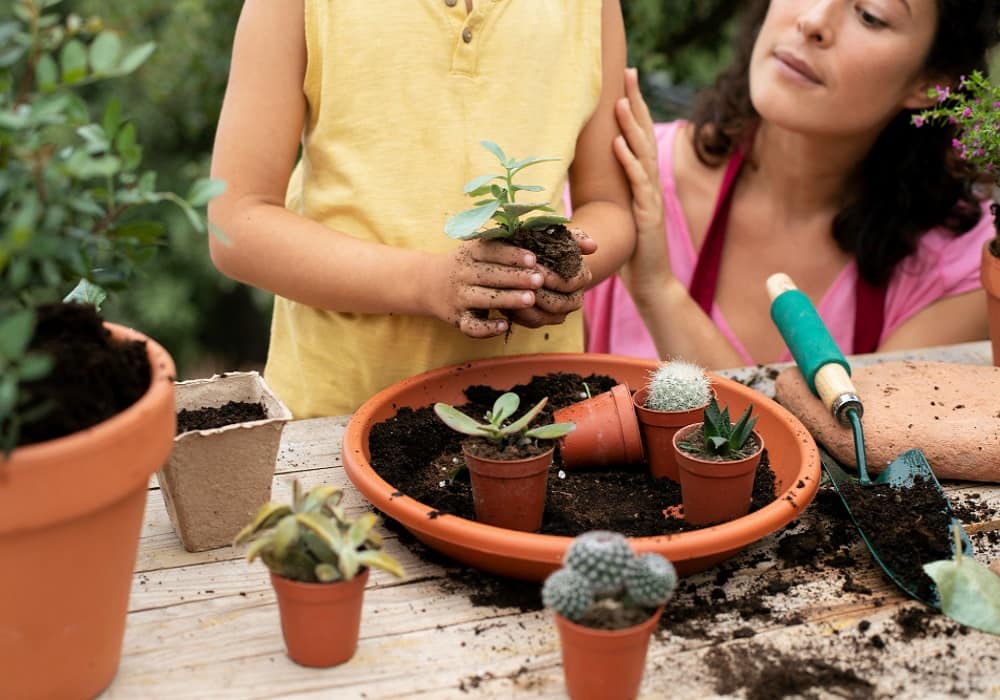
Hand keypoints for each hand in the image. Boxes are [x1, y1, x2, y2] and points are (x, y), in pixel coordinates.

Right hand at [425, 239, 543, 337]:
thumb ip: (501, 245)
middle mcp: (463, 274)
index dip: (512, 255)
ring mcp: (460, 297)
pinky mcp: (459, 319)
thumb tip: (537, 236)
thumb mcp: (476, 249)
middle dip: (516, 277)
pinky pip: (472, 325)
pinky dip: (487, 328)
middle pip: (490, 275)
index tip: (533, 259)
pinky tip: (504, 325)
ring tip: (530, 299)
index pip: (491, 251)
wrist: (428, 284)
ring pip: (483, 299)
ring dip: (507, 299)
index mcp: (470, 254)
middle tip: (539, 279)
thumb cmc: (467, 265)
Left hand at [507, 228, 594, 327]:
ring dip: (528, 305)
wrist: (533, 257)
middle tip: (519, 281)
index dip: (551, 276)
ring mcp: (558, 313)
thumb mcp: (558, 236)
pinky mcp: (542, 320)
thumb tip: (592, 246)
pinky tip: (508, 302)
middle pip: (559, 303)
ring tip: (512, 292)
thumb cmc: (546, 243)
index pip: (569, 283)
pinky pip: (532, 321)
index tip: (533, 266)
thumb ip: (576, 238)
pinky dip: (520, 314)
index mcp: (582, 278)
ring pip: (545, 316)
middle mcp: (574, 299)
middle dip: (538, 292)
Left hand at [613, 67, 673, 297]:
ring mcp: (651, 199)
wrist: (651, 284)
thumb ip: (612, 194)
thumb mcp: (617, 216)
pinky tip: (618, 143)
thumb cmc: (631, 252)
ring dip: (631, 126)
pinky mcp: (648, 216)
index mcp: (643, 182)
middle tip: (628, 73)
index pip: (638, 137)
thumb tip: (591, 176)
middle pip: (645, 135)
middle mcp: (651, 185)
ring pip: (643, 154)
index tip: (625, 80)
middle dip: (636, 103)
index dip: (634, 108)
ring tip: (619, 102)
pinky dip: (629, 162)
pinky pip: (639, 184)